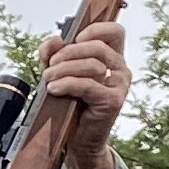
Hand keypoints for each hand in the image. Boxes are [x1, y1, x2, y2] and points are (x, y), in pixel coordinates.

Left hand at [39, 15, 133, 168]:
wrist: (79, 139)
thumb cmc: (72, 104)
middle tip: (50, 64)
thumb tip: (55, 40)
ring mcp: (120, 85)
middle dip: (69, 53)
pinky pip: (88, 85)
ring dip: (63, 69)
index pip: (115, 31)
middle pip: (97, 47)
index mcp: (113, 58)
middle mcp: (121, 69)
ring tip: (48, 79)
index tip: (76, 38)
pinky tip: (54, 88)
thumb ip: (55, 54)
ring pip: (91, 65)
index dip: (96, 29)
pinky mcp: (113, 101)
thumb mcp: (61, 74)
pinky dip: (67, 84)